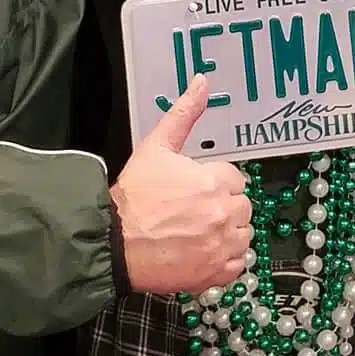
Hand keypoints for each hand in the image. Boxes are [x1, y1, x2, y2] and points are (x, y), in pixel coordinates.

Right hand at [110, 75, 251, 294]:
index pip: (235, 179)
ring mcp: (220, 246)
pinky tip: (202, 252)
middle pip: (242, 206)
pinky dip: (224, 260)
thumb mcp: (155, 147)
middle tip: (194, 211)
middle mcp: (222, 214)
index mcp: (214, 181)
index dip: (215, 182)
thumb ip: (183, 114)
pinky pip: (236, 265)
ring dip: (226, 233)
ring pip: (242, 235)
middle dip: (223, 206)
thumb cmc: (133, 198)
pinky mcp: (214, 273)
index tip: (195, 190)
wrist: (112, 244)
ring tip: (197, 232)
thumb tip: (202, 83)